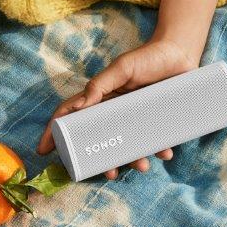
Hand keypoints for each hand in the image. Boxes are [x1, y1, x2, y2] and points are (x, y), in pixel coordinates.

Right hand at [37, 38, 197, 179]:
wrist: (183, 53)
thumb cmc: (149, 57)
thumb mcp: (122, 68)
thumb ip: (101, 84)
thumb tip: (80, 105)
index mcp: (100, 99)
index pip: (71, 117)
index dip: (55, 133)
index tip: (44, 151)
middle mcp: (115, 112)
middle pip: (102, 142)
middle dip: (104, 161)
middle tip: (109, 173)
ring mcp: (136, 119)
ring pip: (129, 146)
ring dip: (133, 160)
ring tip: (142, 166)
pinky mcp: (157, 122)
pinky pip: (155, 142)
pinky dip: (160, 150)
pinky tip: (166, 153)